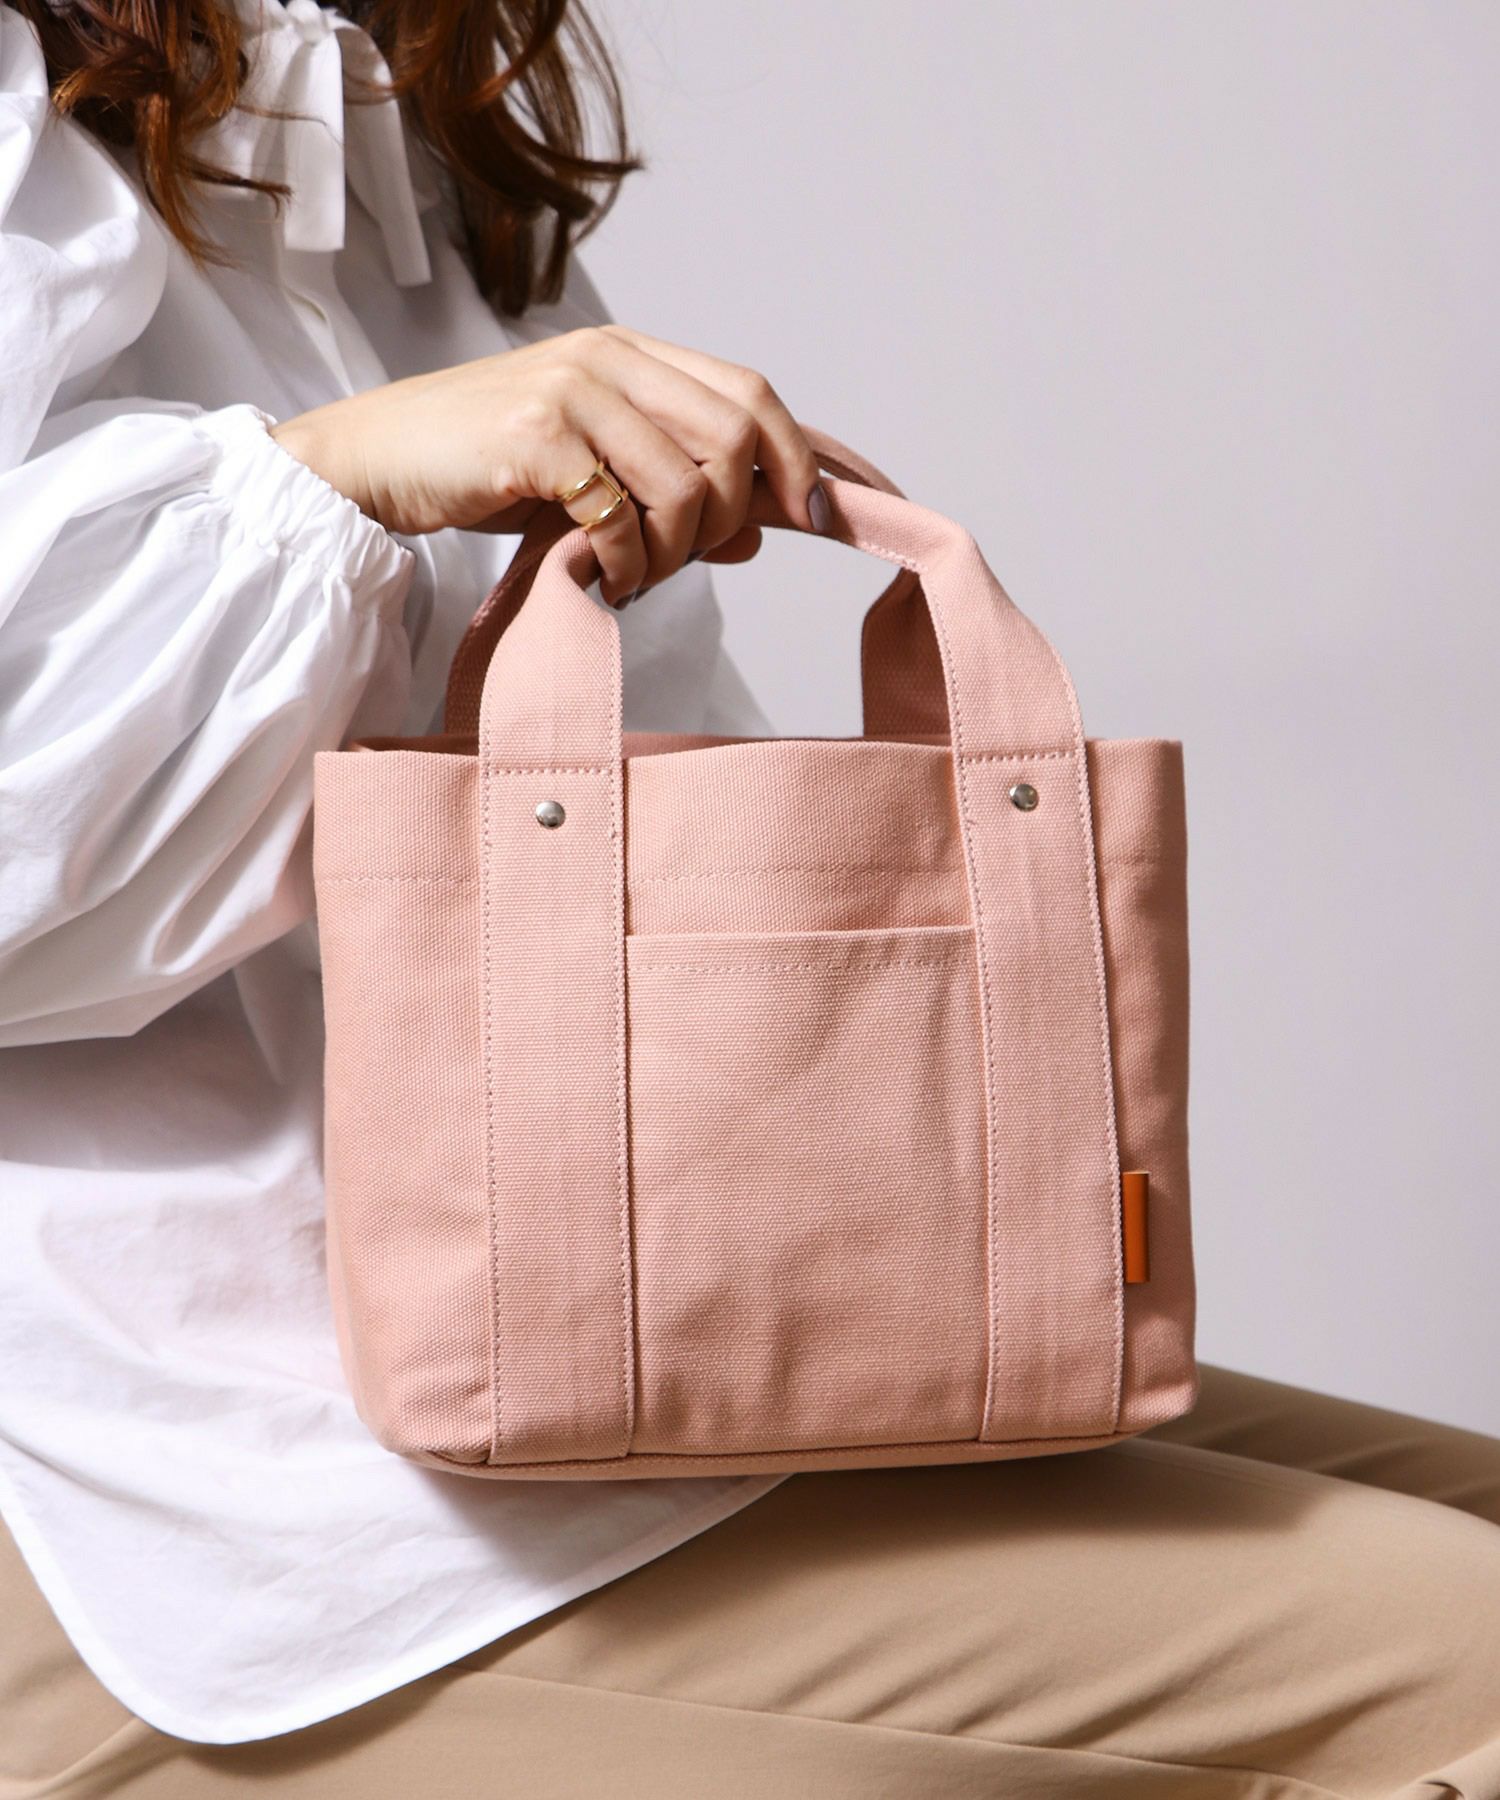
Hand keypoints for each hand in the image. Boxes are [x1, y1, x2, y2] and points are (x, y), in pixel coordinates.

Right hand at [270, 324, 829, 604]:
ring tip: (637, 576)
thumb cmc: (485, 468)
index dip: (803, 456)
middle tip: (689, 559)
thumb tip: (760, 534)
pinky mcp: (534, 437)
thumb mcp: (593, 473)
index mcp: (633, 354)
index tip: (826, 517)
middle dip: (734, 516)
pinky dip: (629, 567)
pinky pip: (623, 517)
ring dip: (677, 554)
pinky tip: (604, 582)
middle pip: (737, 436)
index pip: (751, 393)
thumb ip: (674, 491)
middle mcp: (610, 359)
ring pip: (688, 484)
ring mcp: (571, 392)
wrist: (374, 461)